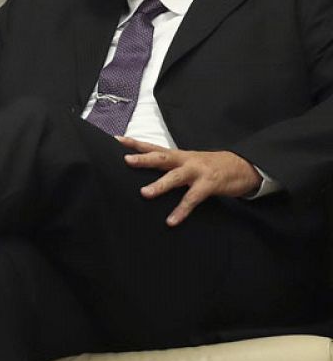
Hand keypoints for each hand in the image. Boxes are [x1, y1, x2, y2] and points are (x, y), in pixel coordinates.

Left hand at [117, 135, 262, 226]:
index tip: (116, 139)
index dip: (136, 144)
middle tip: (126, 161)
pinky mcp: (209, 184)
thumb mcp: (189, 163)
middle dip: (144, 159)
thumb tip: (146, 177)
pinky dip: (182, 210)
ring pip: (176, 177)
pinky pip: (193, 198)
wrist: (244, 167)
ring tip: (144, 193)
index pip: (154, 147)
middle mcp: (186, 160)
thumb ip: (171, 168)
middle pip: (162, 157)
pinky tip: (171, 221)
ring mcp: (198, 171)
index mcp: (179, 155)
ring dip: (160, 185)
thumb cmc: (210, 167)